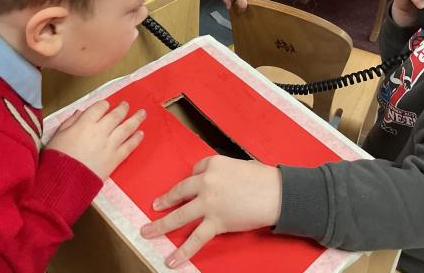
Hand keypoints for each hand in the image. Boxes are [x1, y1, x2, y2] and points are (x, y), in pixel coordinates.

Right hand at [46, 100, 144, 179]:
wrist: (63, 182)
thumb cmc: (57, 158)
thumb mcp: (58, 135)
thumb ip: (71, 121)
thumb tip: (81, 112)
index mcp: (85, 124)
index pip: (99, 108)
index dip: (104, 105)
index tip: (106, 105)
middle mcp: (100, 131)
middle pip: (116, 116)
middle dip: (123, 108)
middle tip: (127, 104)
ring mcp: (110, 145)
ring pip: (126, 128)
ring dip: (136, 119)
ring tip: (143, 113)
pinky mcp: (115, 159)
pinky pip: (129, 146)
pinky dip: (136, 139)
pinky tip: (141, 133)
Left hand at [141, 156, 281, 268]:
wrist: (276, 193)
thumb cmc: (263, 178)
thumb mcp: (239, 165)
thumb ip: (223, 172)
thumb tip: (218, 182)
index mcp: (213, 163)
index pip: (195, 171)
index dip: (195, 179)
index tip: (195, 185)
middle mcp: (206, 182)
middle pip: (179, 192)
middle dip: (165, 201)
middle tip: (154, 206)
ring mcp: (209, 203)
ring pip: (180, 215)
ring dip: (161, 225)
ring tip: (147, 232)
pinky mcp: (216, 222)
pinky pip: (195, 238)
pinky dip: (182, 251)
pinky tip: (171, 260)